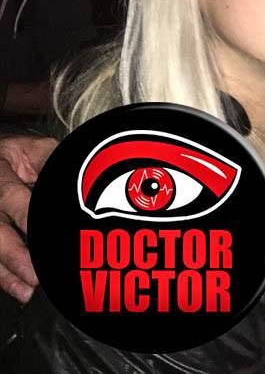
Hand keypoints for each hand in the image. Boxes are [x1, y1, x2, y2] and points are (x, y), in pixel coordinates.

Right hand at [0, 135, 55, 301]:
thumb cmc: (17, 156)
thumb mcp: (34, 149)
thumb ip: (51, 161)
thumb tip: (82, 171)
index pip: (9, 196)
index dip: (26, 215)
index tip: (43, 231)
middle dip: (14, 255)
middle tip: (35, 275)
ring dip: (7, 273)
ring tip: (26, 291)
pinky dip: (4, 277)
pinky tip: (18, 290)